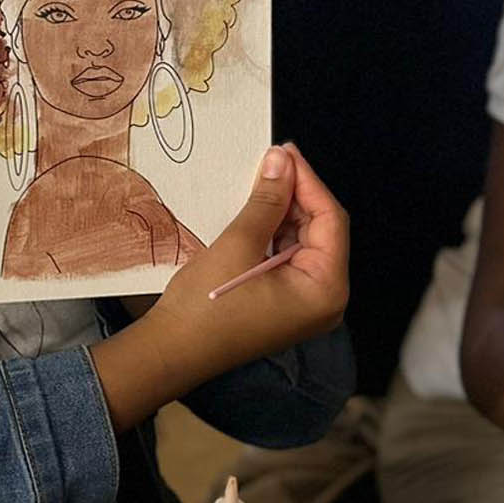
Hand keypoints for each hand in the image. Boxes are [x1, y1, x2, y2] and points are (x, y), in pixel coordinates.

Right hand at [91, 145, 348, 429]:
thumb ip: (266, 201)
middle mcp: (326, 299)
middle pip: (321, 231)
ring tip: (261, 179)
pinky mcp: (285, 303)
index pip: (331, 220)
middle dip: (297, 195)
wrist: (172, 352)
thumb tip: (282, 160)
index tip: (285, 150)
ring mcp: (305, 303)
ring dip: (284, 211)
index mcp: (326, 289)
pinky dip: (274, 232)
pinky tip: (257, 209)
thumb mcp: (238, 245)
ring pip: (304, 242)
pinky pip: (289, 258)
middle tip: (271, 159)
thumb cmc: (206, 306)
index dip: (308, 181)